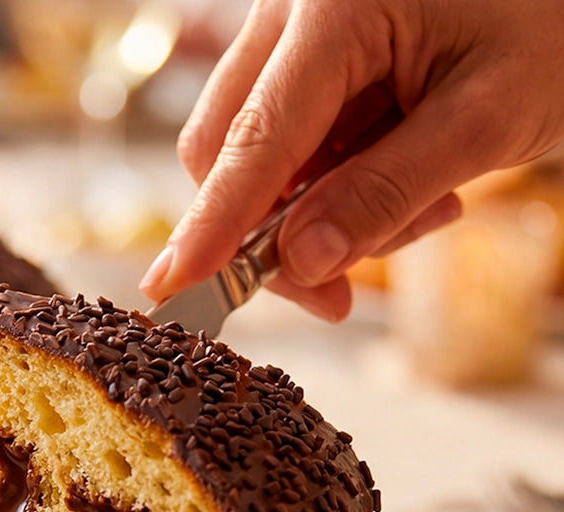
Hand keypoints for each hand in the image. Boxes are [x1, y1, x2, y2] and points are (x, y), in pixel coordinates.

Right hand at [141, 0, 563, 320]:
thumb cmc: (556, 15)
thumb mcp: (489, 117)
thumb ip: (386, 193)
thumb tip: (299, 262)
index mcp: (335, 7)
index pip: (253, 141)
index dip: (214, 228)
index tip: (176, 292)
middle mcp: (292, 9)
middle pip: (226, 147)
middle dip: (269, 235)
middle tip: (336, 293)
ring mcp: (293, 26)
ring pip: (253, 152)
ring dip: (314, 210)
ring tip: (424, 207)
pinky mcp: (307, 49)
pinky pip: (287, 138)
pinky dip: (333, 181)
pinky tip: (408, 175)